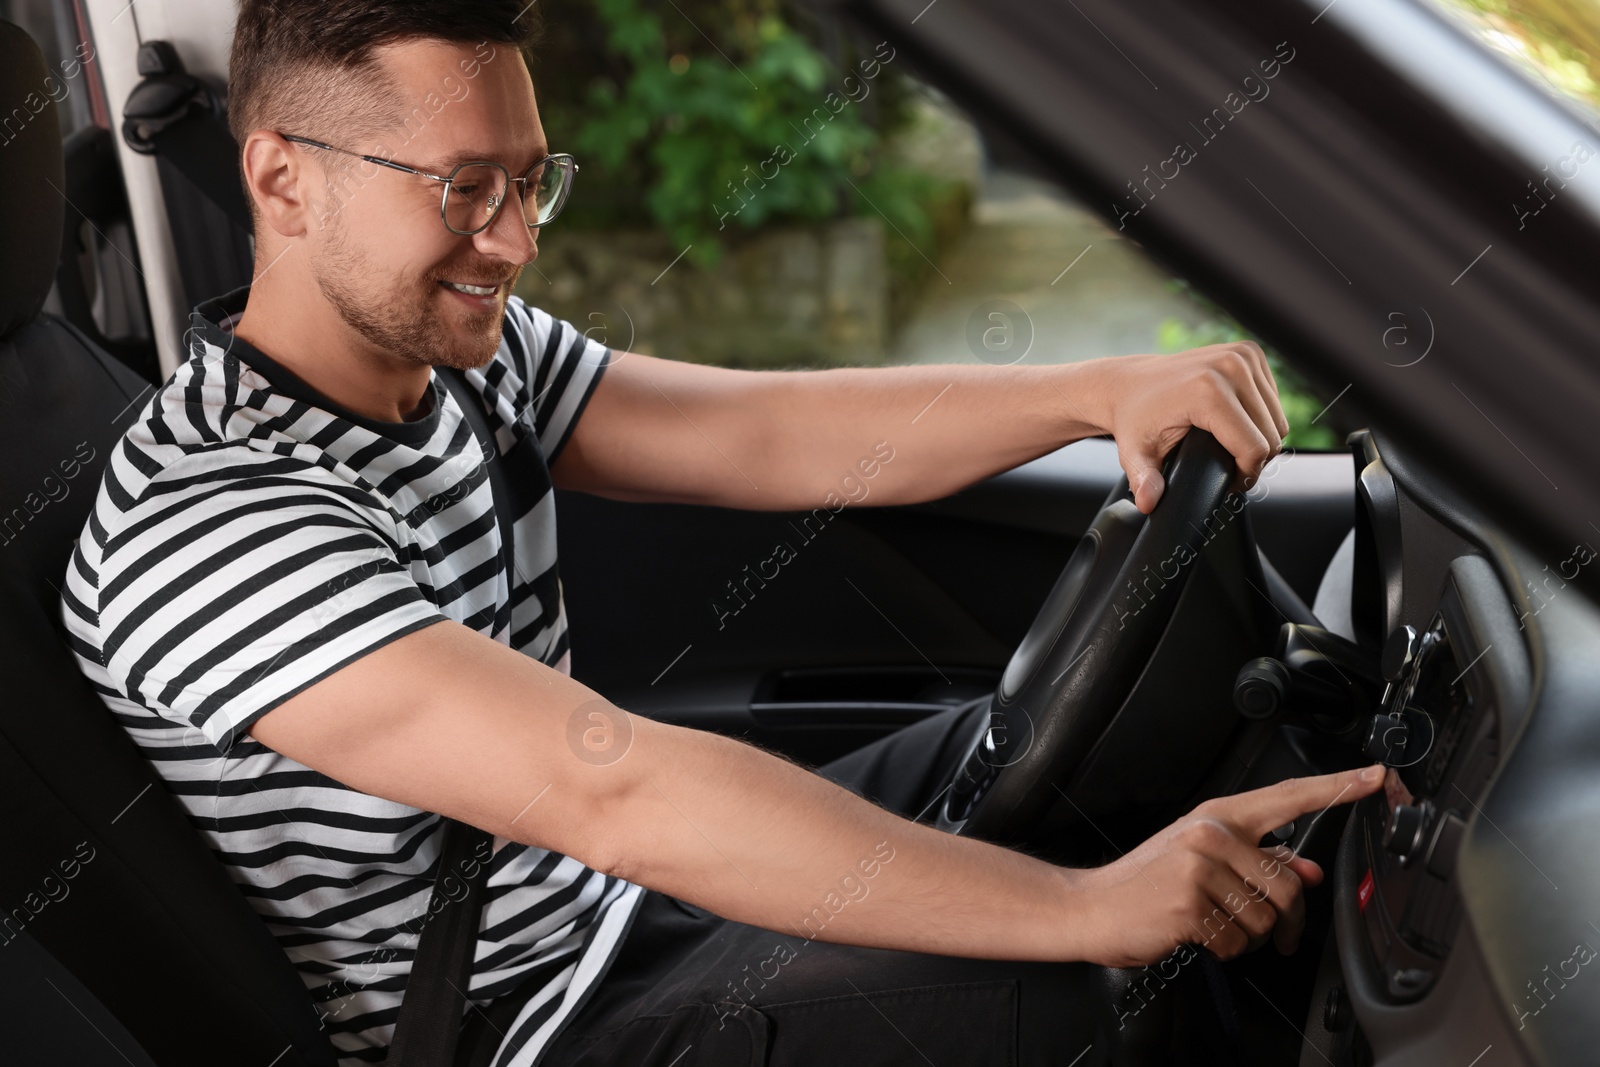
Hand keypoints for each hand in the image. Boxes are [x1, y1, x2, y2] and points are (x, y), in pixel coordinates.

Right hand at [1063, 764, 1385, 967]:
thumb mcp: (1202, 862)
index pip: (1290, 797)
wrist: (1092, 907)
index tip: (1374, 777)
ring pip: (1266, 921)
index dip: (1337, 787)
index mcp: (1218, 817)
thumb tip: (1308, 873)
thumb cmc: (1146, 884)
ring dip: (1248, 939)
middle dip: (1287, 924)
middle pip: (1287, 887)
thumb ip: (1259, 862)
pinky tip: (1198, 937)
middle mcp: (1211, 835)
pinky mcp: (1190, 905)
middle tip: (1277, 938)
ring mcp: (1200, 869)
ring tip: (1215, 927)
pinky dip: (1224, 952)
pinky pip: (1236, 943)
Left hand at [1082, 342, 1290, 513]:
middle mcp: (1229, 367)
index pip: (1255, 447)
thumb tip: (1148, 502)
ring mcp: (1242, 356)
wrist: (1130, 384)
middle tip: (1229, 467)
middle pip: (1271, 434)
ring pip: (1277, 417)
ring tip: (1232, 447)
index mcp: (1208, 391)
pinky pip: (1274, 398)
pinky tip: (1236, 422)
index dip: (1246, 474)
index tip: (1229, 482)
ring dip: (1260, 437)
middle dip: (1254, 459)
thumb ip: (1144, 480)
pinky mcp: (1249, 352)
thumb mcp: (1136, 453)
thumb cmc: (1135, 418)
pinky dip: (1261, 416)